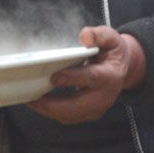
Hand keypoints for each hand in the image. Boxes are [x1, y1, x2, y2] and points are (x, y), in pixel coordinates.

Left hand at [27, 26, 146, 124]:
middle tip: (34, 98)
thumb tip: (85, 36)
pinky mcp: (89, 114)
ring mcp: (97, 108)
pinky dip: (51, 112)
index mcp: (110, 75)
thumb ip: (98, 35)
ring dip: (49, 111)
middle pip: (77, 106)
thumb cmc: (112, 51)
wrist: (122, 68)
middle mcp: (105, 96)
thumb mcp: (110, 37)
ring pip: (70, 116)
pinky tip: (38, 103)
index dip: (72, 78)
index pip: (91, 78)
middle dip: (54, 105)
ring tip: (31, 101)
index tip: (54, 77)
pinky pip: (68, 117)